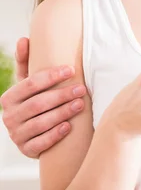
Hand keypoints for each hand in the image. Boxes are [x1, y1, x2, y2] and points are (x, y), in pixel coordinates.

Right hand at [0, 38, 86, 157]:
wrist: (35, 131)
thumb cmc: (36, 99)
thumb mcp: (29, 82)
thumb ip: (27, 62)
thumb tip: (24, 39)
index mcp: (9, 97)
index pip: (30, 84)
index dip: (51, 76)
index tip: (71, 70)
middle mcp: (9, 117)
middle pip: (37, 104)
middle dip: (61, 95)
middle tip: (82, 89)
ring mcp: (16, 135)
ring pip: (40, 124)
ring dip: (62, 113)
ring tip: (80, 105)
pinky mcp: (26, 150)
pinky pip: (40, 144)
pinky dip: (54, 135)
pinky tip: (68, 127)